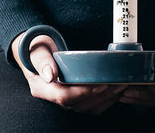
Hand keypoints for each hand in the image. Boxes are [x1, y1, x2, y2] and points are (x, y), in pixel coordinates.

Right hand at [11, 33, 127, 114]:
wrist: (34, 49)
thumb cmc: (36, 47)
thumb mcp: (37, 49)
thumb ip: (42, 61)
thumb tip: (50, 75)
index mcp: (42, 87)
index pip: (64, 97)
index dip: (83, 92)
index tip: (100, 84)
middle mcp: (52, 96)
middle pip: (78, 104)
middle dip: (100, 96)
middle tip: (117, 84)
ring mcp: (62, 98)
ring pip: (85, 107)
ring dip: (104, 99)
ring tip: (120, 87)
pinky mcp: (71, 96)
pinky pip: (88, 105)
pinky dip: (102, 101)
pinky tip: (114, 91)